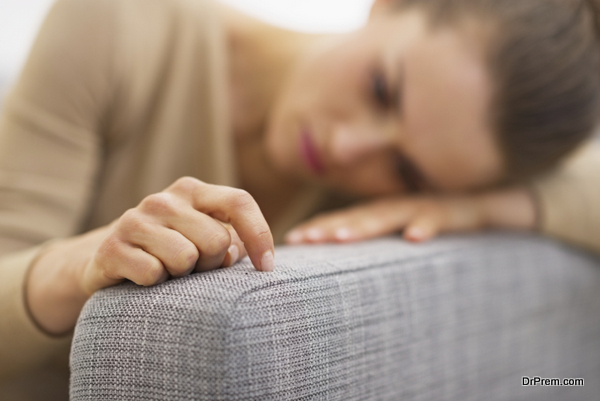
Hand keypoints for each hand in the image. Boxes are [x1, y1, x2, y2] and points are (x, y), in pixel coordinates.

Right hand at [81, 177, 274, 294]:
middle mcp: (163, 200)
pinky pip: (153, 274)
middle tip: (193, 267)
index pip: (239, 202)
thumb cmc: (169, 251)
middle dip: (211, 263)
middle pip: (216, 240)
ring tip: (167, 271)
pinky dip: (155, 285)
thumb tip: (238, 253)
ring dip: (182, 276)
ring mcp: (134, 221)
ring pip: (186, 259)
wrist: (105, 260)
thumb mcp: (203, 239)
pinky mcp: (111, 248)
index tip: (266, 267)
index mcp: (192, 192)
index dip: (260, 235)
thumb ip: (230, 241)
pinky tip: (144, 278)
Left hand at [284, 187, 535, 243]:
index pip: (347, 220)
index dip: (321, 228)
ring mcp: (428, 207)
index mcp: (386, 214)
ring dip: (366, 226)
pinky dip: (428, 225)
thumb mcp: (409, 235)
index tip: (293, 240)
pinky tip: (414, 238)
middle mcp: (401, 207)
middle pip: (360, 217)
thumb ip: (384, 244)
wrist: (497, 202)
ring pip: (393, 216)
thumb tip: (349, 273)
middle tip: (303, 240)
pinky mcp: (459, 212)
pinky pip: (442, 218)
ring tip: (341, 239)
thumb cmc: (445, 222)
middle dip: (330, 228)